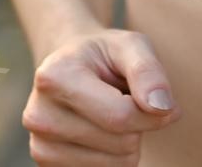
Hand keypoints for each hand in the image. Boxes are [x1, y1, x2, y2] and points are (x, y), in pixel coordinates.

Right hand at [23, 27, 181, 163]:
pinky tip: (100, 132)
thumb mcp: (130, 46)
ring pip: (116, 164)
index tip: (163, 101)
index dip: (153, 113)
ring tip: (109, 113)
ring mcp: (40, 146)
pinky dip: (114, 158)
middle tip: (123, 100)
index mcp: (54, 77)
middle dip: (138, 125)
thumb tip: (162, 107)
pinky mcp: (48, 166)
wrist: (68, 66)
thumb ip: (148, 71)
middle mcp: (39, 115)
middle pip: (120, 143)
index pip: (120, 116)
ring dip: (127, 143)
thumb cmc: (104, 55)